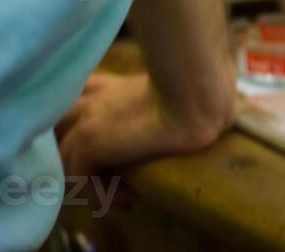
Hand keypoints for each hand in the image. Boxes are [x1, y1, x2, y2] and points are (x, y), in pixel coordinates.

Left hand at [56, 72, 234, 179]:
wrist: (198, 95)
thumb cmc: (204, 89)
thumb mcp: (191, 92)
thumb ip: (187, 95)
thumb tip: (225, 108)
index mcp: (119, 87)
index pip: (85, 92)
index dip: (88, 115)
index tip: (112, 142)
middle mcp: (97, 100)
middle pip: (59, 121)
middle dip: (73, 149)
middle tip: (105, 176)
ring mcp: (89, 121)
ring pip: (63, 156)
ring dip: (90, 181)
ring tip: (121, 195)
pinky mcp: (90, 143)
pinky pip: (78, 179)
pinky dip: (101, 194)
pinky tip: (129, 197)